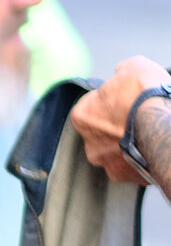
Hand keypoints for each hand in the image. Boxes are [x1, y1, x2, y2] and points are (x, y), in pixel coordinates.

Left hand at [70, 59, 170, 184]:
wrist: (166, 128)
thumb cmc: (146, 97)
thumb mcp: (133, 67)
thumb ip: (122, 72)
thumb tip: (123, 74)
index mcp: (82, 117)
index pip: (92, 106)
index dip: (111, 100)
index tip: (126, 98)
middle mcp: (91, 145)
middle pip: (104, 133)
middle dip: (119, 125)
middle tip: (139, 116)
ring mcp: (110, 165)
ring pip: (119, 153)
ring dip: (131, 144)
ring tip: (150, 132)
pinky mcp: (131, 178)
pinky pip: (136, 166)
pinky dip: (145, 158)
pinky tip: (155, 146)